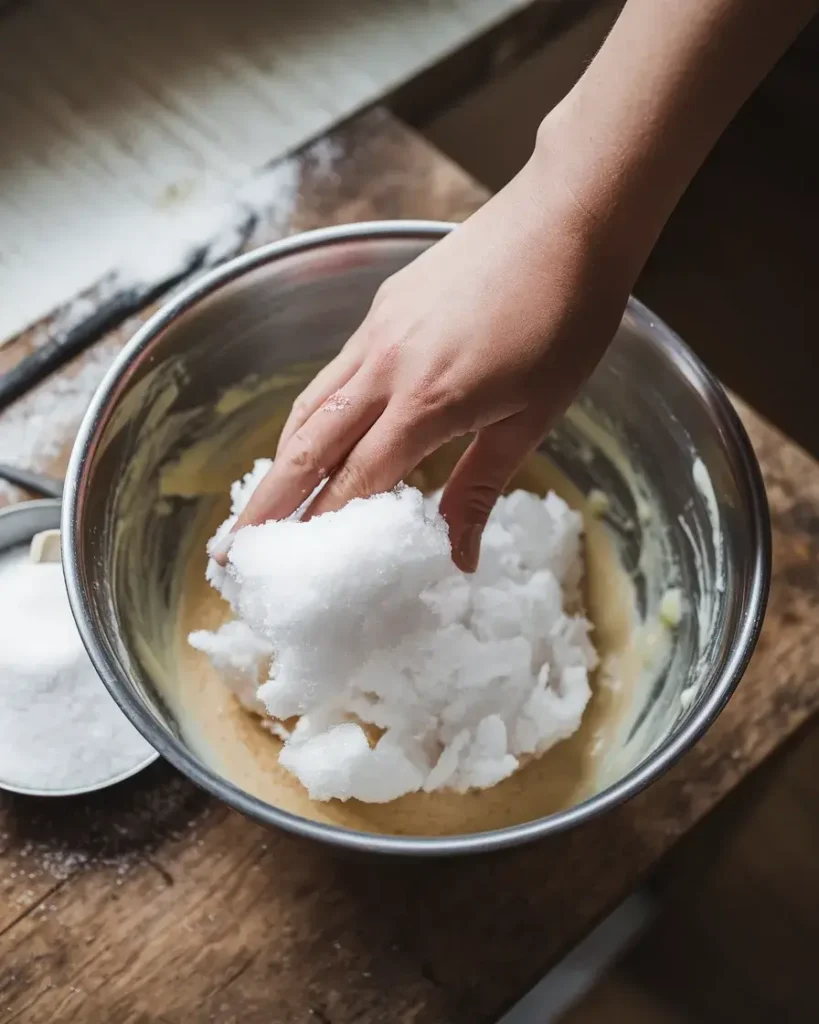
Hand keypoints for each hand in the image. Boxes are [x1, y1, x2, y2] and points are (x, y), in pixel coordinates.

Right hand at [229, 153, 633, 570]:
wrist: (567, 219)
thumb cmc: (566, 321)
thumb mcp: (533, 417)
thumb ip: (480, 487)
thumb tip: (460, 557)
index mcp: (427, 403)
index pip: (355, 481)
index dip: (320, 529)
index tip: (289, 571)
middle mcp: (385, 367)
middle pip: (307, 448)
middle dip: (265, 505)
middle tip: (229, 550)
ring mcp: (377, 331)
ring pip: (310, 406)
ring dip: (280, 460)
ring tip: (260, 502)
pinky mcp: (382, 306)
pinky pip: (333, 374)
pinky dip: (311, 415)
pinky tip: (314, 434)